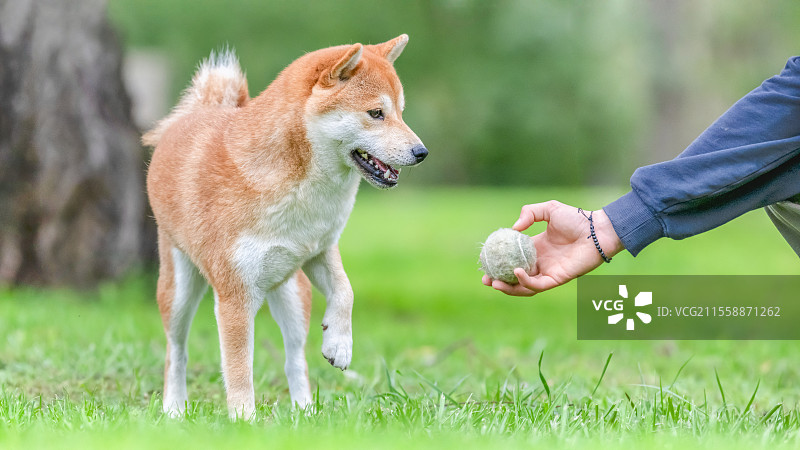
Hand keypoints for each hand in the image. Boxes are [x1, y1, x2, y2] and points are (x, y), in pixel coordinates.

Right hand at [482, 200, 623, 295]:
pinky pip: (538, 285)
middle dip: (499, 281)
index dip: (499, 262)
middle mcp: (541, 262)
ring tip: (494, 283)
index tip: (484, 261)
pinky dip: (525, 282)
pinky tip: (515, 272)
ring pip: (524, 287)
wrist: (597, 230)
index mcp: (536, 248)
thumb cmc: (577, 219)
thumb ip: (530, 213)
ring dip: (508, 288)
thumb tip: (514, 228)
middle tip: (485, 279)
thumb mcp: (549, 209)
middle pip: (515, 278)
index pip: (513, 259)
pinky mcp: (558, 279)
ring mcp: (549, 272)